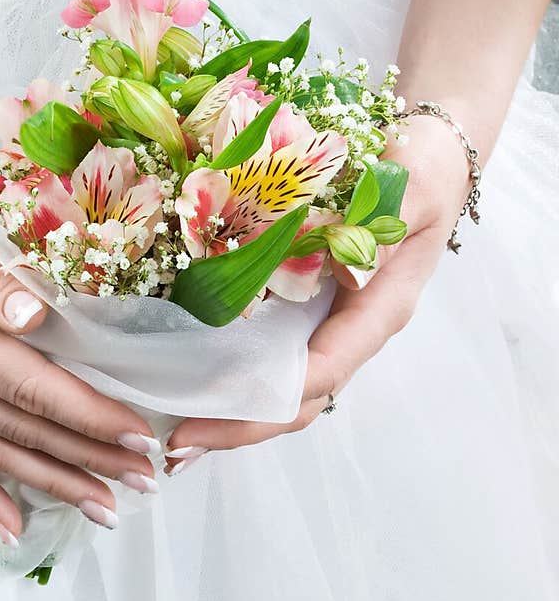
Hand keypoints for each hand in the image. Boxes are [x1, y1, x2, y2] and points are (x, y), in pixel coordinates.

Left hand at [165, 114, 471, 468]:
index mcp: (376, 313)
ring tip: (172, 438)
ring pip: (279, 392)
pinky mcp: (305, 315)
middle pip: (294, 403)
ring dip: (228, 417)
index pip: (320, 373)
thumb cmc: (422, 170)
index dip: (266, 401)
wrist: (428, 154)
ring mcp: (326, 328)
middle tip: (175, 446)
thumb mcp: (409, 189)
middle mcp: (350, 332)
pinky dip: (229, 381)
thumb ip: (377, 228)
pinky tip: (185, 391)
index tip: (210, 410)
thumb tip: (333, 263)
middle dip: (236, 428)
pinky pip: (268, 361)